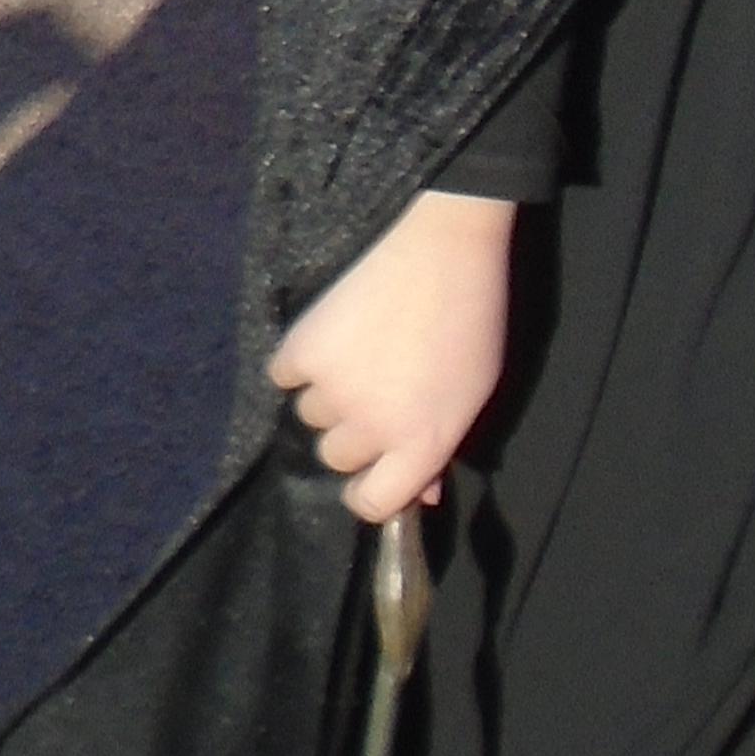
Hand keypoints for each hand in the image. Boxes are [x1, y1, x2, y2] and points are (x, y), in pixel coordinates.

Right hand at [265, 188, 516, 521]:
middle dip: (351, 433)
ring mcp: (332, 391)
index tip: (370, 474)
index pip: (372, 505)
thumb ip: (442, 447)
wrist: (440, 250)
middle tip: (373, 394)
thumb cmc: (470, 323)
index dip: (369, 493)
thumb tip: (424, 493)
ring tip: (355, 355)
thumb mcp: (471, 396)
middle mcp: (372, 428)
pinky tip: (328, 337)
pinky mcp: (300, 351)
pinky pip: (283, 376)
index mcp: (422, 446)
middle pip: (335, 456)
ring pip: (309, 415)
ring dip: (326, 395)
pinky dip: (298, 362)